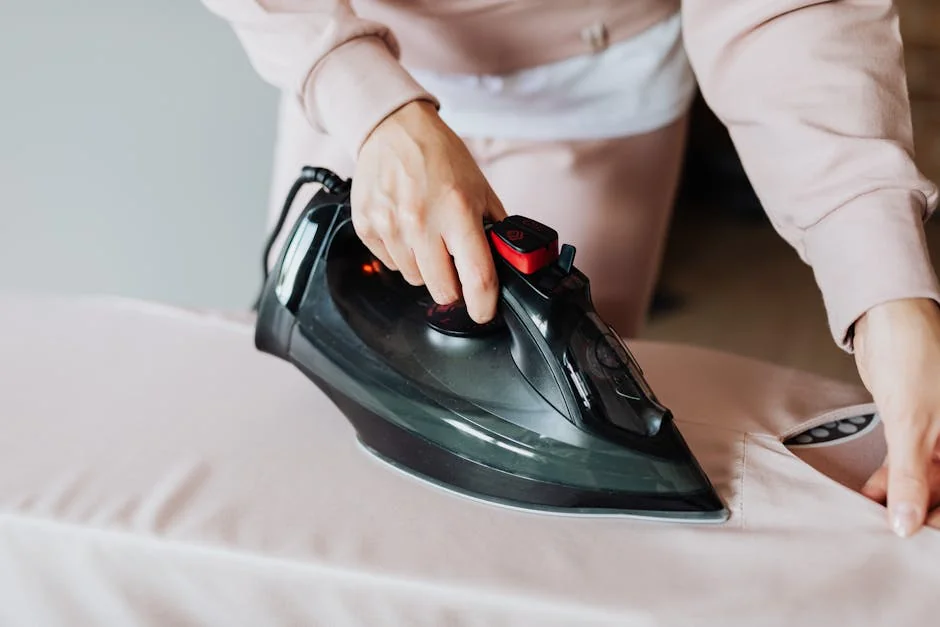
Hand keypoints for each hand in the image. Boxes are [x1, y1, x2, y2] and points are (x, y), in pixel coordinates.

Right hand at [351, 100, 506, 322]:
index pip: (477, 277)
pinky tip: (406, 228)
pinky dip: (402, 254)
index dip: (484, 305)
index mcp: (458, 211)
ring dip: (426, 268)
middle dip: (454, 286)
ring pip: (415, 279)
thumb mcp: (480, 188)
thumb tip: (506, 264)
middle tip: (455, 266)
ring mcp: (390, 225)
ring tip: (428, 236)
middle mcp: (422, 221)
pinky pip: (390, 264)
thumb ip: (494, 229)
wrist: (393, 129)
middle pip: (442, 290)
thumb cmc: (439, 156)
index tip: (485, 311)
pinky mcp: (367, 227)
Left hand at [854, 298, 939, 536]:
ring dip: (904, 494)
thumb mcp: (912, 424)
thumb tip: (907, 524)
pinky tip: (874, 492)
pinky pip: (911, 458)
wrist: (886, 317)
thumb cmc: (912, 355)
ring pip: (929, 474)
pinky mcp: (918, 422)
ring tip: (878, 514)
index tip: (918, 532)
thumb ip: (911, 477)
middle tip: (894, 527)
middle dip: (922, 506)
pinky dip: (894, 475)